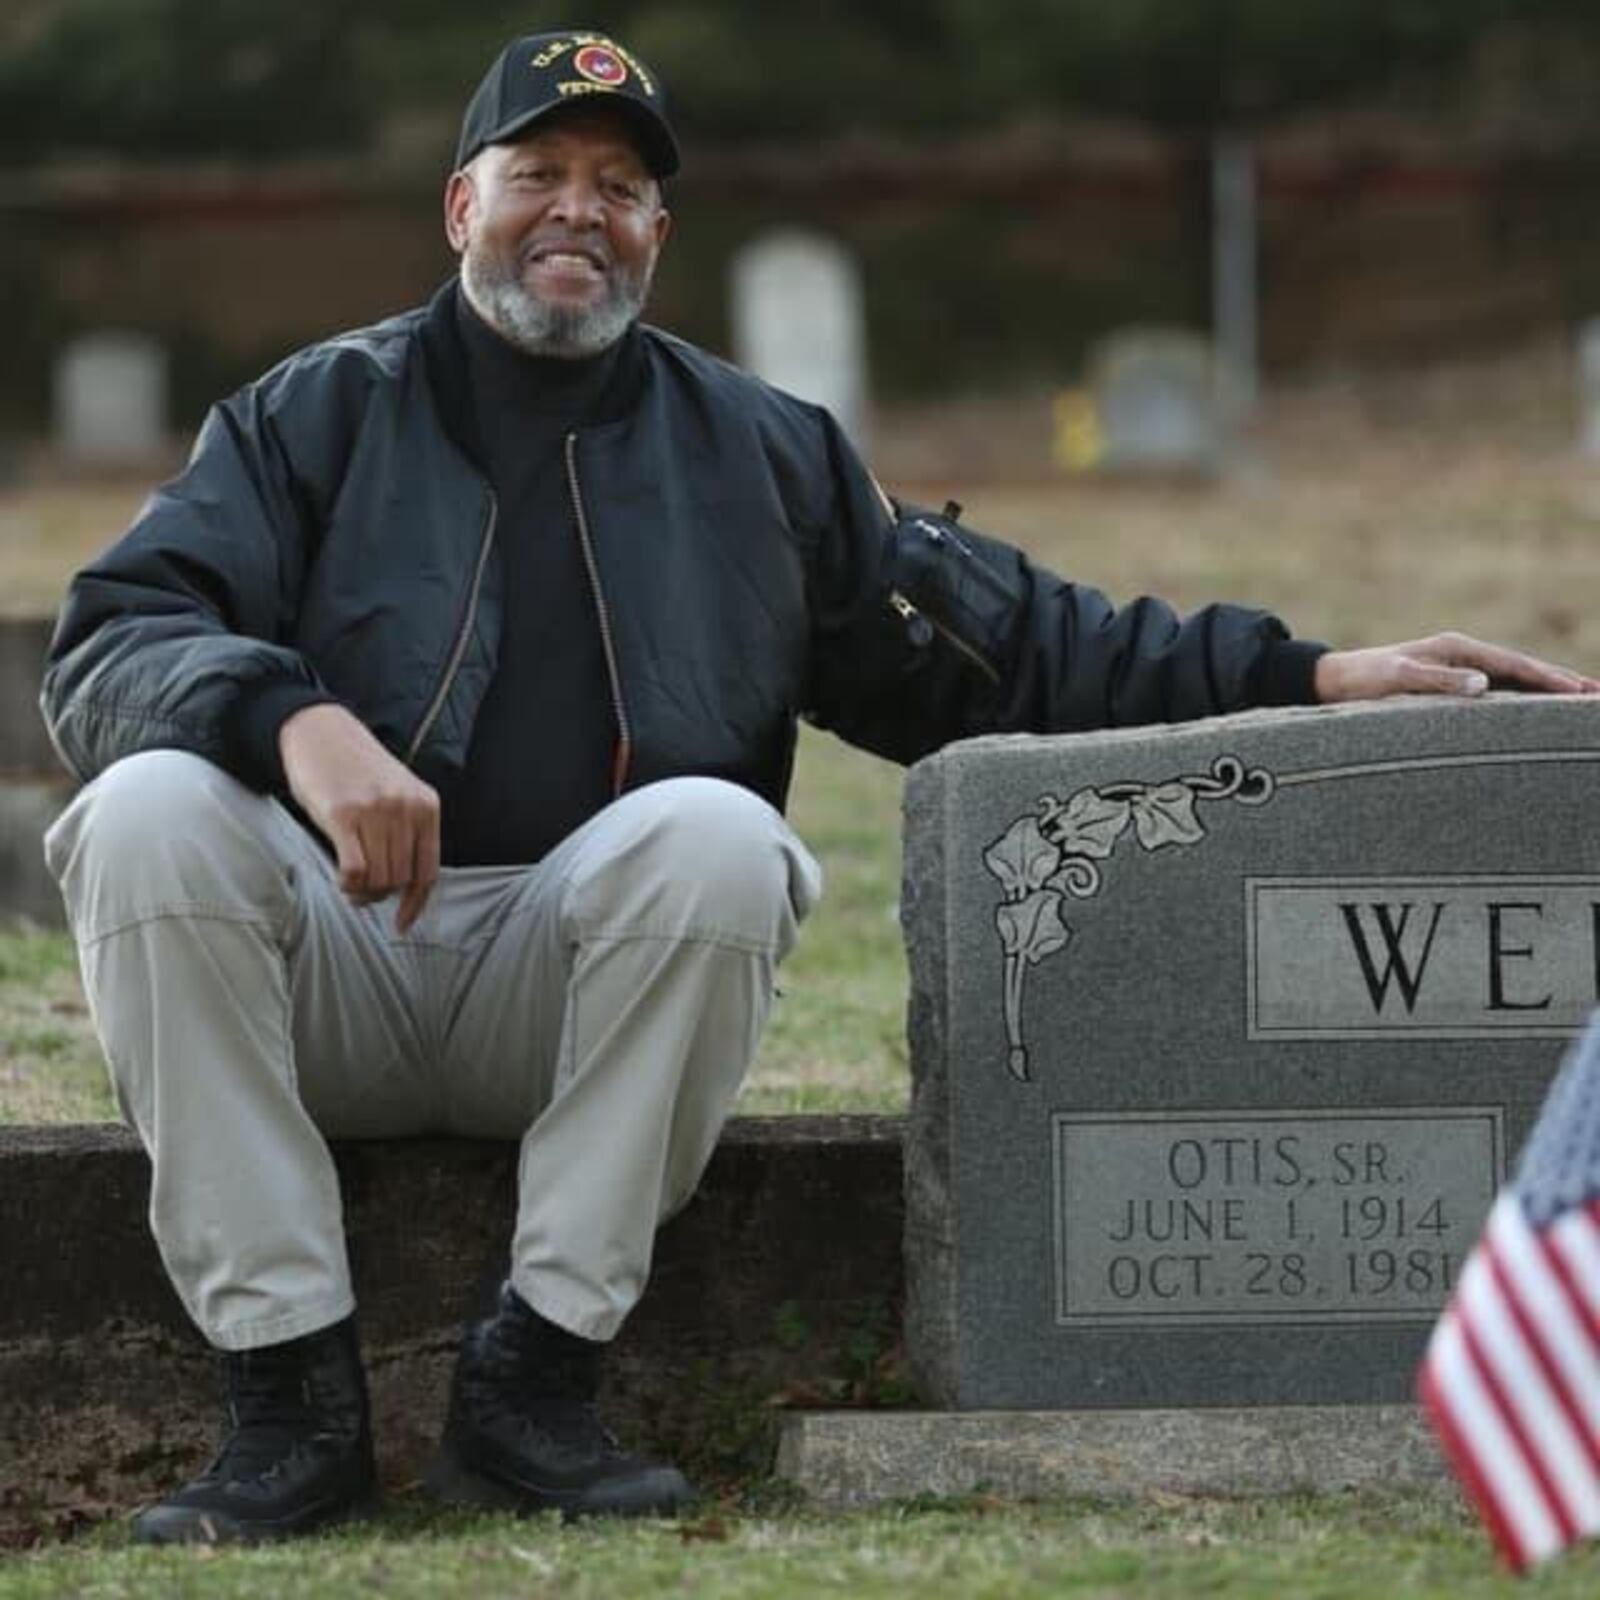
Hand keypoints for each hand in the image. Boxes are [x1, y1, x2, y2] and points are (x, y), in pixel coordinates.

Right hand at [279, 704, 439, 930]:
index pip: (429, 870)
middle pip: (401, 879)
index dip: (416, 903)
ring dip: (363, 892)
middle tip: (362, 891)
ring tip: (350, 884)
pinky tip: (342, 880)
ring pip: (379, 879)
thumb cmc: (356, 769)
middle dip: (381, 895)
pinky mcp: (342, 815)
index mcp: (426, 805)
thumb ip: (409, 830)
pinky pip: (355, 870)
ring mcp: (376, 811)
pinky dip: (349, 885)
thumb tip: (407, 886)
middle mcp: (406, 808)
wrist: (319, 730)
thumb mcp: (398, 792)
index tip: (402, 923)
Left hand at [1313, 632, 1599, 703]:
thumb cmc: (1363, 678)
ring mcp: (1459, 669)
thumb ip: (1438, 681)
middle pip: (1523, 669)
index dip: (1550, 679)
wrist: (1334, 679)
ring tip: (1583, 703)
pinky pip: (1496, 691)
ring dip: (1547, 691)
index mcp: (1456, 648)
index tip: (1581, 692)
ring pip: (1514, 681)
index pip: (1515, 666)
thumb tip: (1484, 686)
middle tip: (1598, 695)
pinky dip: (1522, 699)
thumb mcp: (1398, 678)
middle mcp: (1463, 655)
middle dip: (1562, 682)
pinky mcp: (1450, 684)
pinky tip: (1538, 712)